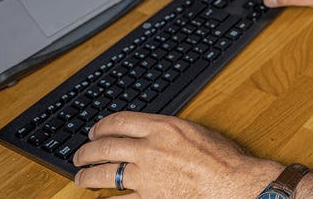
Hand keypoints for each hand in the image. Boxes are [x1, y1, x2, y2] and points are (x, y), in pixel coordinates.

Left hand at [73, 112, 280, 197]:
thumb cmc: (221, 158)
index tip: (95, 131)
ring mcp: (147, 176)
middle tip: (80, 155)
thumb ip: (168, 130)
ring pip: (105, 174)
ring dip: (88, 176)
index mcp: (162, 127)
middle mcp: (149, 149)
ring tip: (81, 177)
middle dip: (87, 151)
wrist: (232, 183)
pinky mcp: (149, 198)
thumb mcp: (193, 130)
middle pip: (105, 147)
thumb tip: (150, 132)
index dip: (101, 126)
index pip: (119, 121)